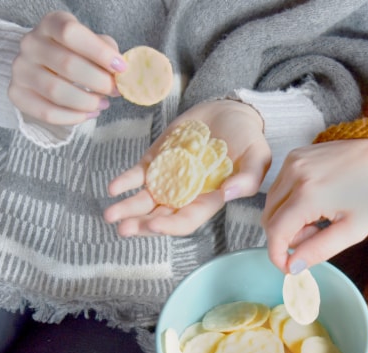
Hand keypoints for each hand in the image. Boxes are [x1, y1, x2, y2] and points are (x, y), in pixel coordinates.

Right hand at [8, 11, 125, 124]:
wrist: (47, 68)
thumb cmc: (78, 56)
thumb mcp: (94, 46)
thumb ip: (107, 53)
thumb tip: (120, 71)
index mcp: (51, 25)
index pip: (71, 34)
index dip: (99, 52)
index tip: (121, 68)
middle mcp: (31, 44)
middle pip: (68, 65)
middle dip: (99, 82)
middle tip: (115, 91)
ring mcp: (21, 69)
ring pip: (57, 92)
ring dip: (87, 102)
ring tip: (103, 104)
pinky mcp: (18, 94)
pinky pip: (48, 112)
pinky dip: (74, 117)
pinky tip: (89, 114)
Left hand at [104, 99, 270, 236]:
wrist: (229, 110)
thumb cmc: (247, 137)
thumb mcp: (258, 156)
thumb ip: (248, 177)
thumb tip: (229, 194)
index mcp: (209, 199)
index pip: (187, 219)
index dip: (171, 225)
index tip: (154, 225)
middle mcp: (186, 193)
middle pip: (161, 215)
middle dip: (141, 223)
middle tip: (124, 227)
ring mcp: (169, 176)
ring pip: (145, 199)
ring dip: (128, 208)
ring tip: (110, 214)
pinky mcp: (158, 159)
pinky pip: (139, 174)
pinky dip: (125, 181)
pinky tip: (113, 188)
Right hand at [262, 139, 367, 272]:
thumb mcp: (353, 231)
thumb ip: (319, 250)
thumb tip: (292, 266)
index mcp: (308, 193)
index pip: (275, 232)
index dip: (277, 255)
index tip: (289, 267)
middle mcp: (294, 174)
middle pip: (268, 219)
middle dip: (286, 238)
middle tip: (316, 237)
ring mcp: (292, 162)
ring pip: (271, 205)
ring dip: (287, 221)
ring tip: (318, 219)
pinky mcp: (294, 156)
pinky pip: (279, 189)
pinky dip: (289, 204)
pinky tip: (314, 203)